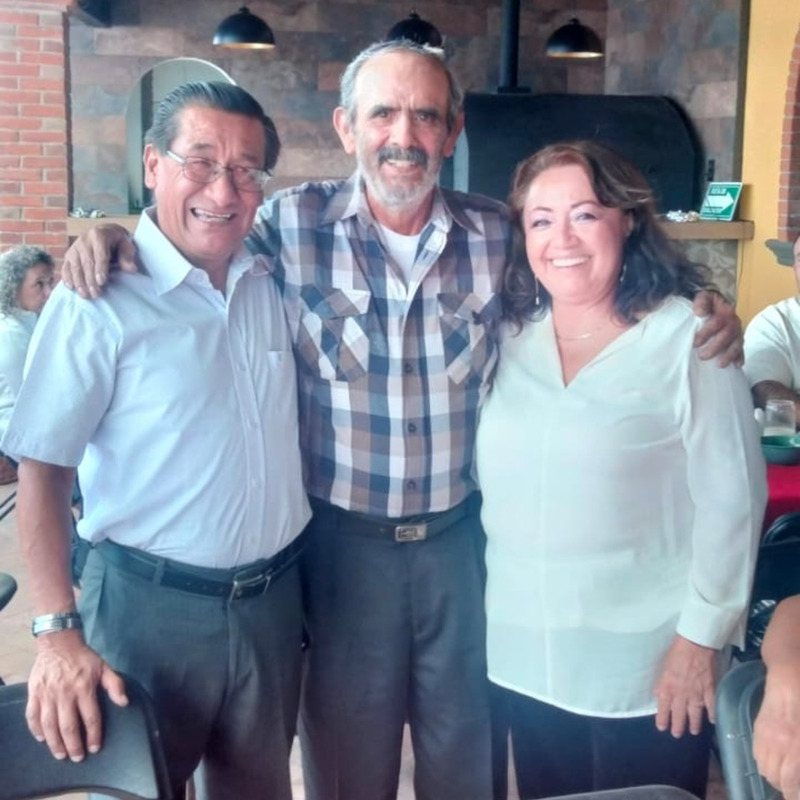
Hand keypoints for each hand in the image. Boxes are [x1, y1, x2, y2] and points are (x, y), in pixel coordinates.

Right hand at [26, 629, 127, 760]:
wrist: (59, 643)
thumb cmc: (83, 657)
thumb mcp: (104, 667)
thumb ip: (115, 685)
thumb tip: (125, 703)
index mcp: (84, 688)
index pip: (91, 717)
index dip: (94, 735)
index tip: (95, 747)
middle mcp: (65, 693)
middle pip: (69, 726)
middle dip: (74, 745)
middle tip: (77, 758)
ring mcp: (47, 694)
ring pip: (49, 725)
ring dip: (55, 743)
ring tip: (61, 755)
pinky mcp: (34, 693)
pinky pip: (32, 716)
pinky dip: (36, 730)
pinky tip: (42, 739)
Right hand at [61, 223, 137, 298]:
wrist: (105, 232)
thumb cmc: (118, 242)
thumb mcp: (126, 245)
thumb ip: (127, 257)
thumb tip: (131, 269)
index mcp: (99, 235)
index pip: (99, 254)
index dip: (100, 269)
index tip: (102, 282)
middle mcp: (84, 240)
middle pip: (86, 262)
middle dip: (90, 280)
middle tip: (95, 294)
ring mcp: (74, 247)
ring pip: (75, 266)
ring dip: (79, 282)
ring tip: (85, 295)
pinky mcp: (69, 254)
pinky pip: (66, 266)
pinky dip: (67, 277)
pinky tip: (71, 287)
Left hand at [654, 634, 715, 736]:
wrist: (695, 645)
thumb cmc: (676, 653)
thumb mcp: (662, 667)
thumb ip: (661, 683)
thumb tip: (657, 693)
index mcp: (667, 687)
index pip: (663, 708)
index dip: (662, 719)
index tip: (662, 727)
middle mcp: (681, 694)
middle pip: (679, 714)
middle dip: (678, 726)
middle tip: (677, 734)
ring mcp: (696, 694)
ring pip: (695, 714)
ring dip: (694, 724)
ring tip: (694, 731)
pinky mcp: (709, 690)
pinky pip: (711, 706)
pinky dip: (713, 714)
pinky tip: (713, 721)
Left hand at [692, 290, 742, 366]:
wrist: (719, 302)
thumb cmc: (709, 302)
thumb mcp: (703, 297)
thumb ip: (701, 303)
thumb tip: (699, 313)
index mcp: (725, 312)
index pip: (717, 323)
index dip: (706, 333)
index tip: (695, 343)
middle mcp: (734, 322)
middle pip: (727, 335)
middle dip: (715, 347)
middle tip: (702, 356)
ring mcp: (737, 331)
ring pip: (737, 343)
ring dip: (729, 355)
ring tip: (720, 364)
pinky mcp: (738, 338)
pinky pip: (742, 348)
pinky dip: (740, 357)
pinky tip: (737, 365)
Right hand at [753, 661, 799, 798]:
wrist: (791, 674)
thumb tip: (797, 767)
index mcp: (796, 747)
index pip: (790, 784)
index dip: (793, 793)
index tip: (796, 793)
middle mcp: (779, 745)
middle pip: (776, 779)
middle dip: (786, 787)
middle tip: (794, 785)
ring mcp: (766, 735)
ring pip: (764, 768)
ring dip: (775, 775)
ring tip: (787, 772)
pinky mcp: (758, 727)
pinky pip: (757, 753)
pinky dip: (766, 761)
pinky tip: (777, 757)